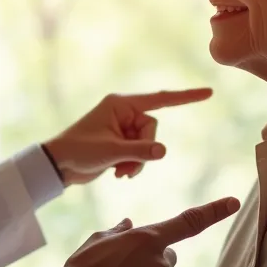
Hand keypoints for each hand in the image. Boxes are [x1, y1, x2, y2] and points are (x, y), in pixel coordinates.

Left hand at [43, 88, 213, 185]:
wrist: (58, 165)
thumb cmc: (78, 151)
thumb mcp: (110, 152)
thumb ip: (139, 152)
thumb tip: (163, 151)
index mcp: (121, 104)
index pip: (160, 99)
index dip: (185, 97)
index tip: (208, 93)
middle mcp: (124, 113)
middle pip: (153, 130)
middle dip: (143, 151)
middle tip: (124, 165)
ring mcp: (123, 128)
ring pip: (148, 144)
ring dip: (137, 162)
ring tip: (119, 172)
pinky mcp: (121, 142)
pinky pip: (140, 153)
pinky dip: (132, 165)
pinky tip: (118, 174)